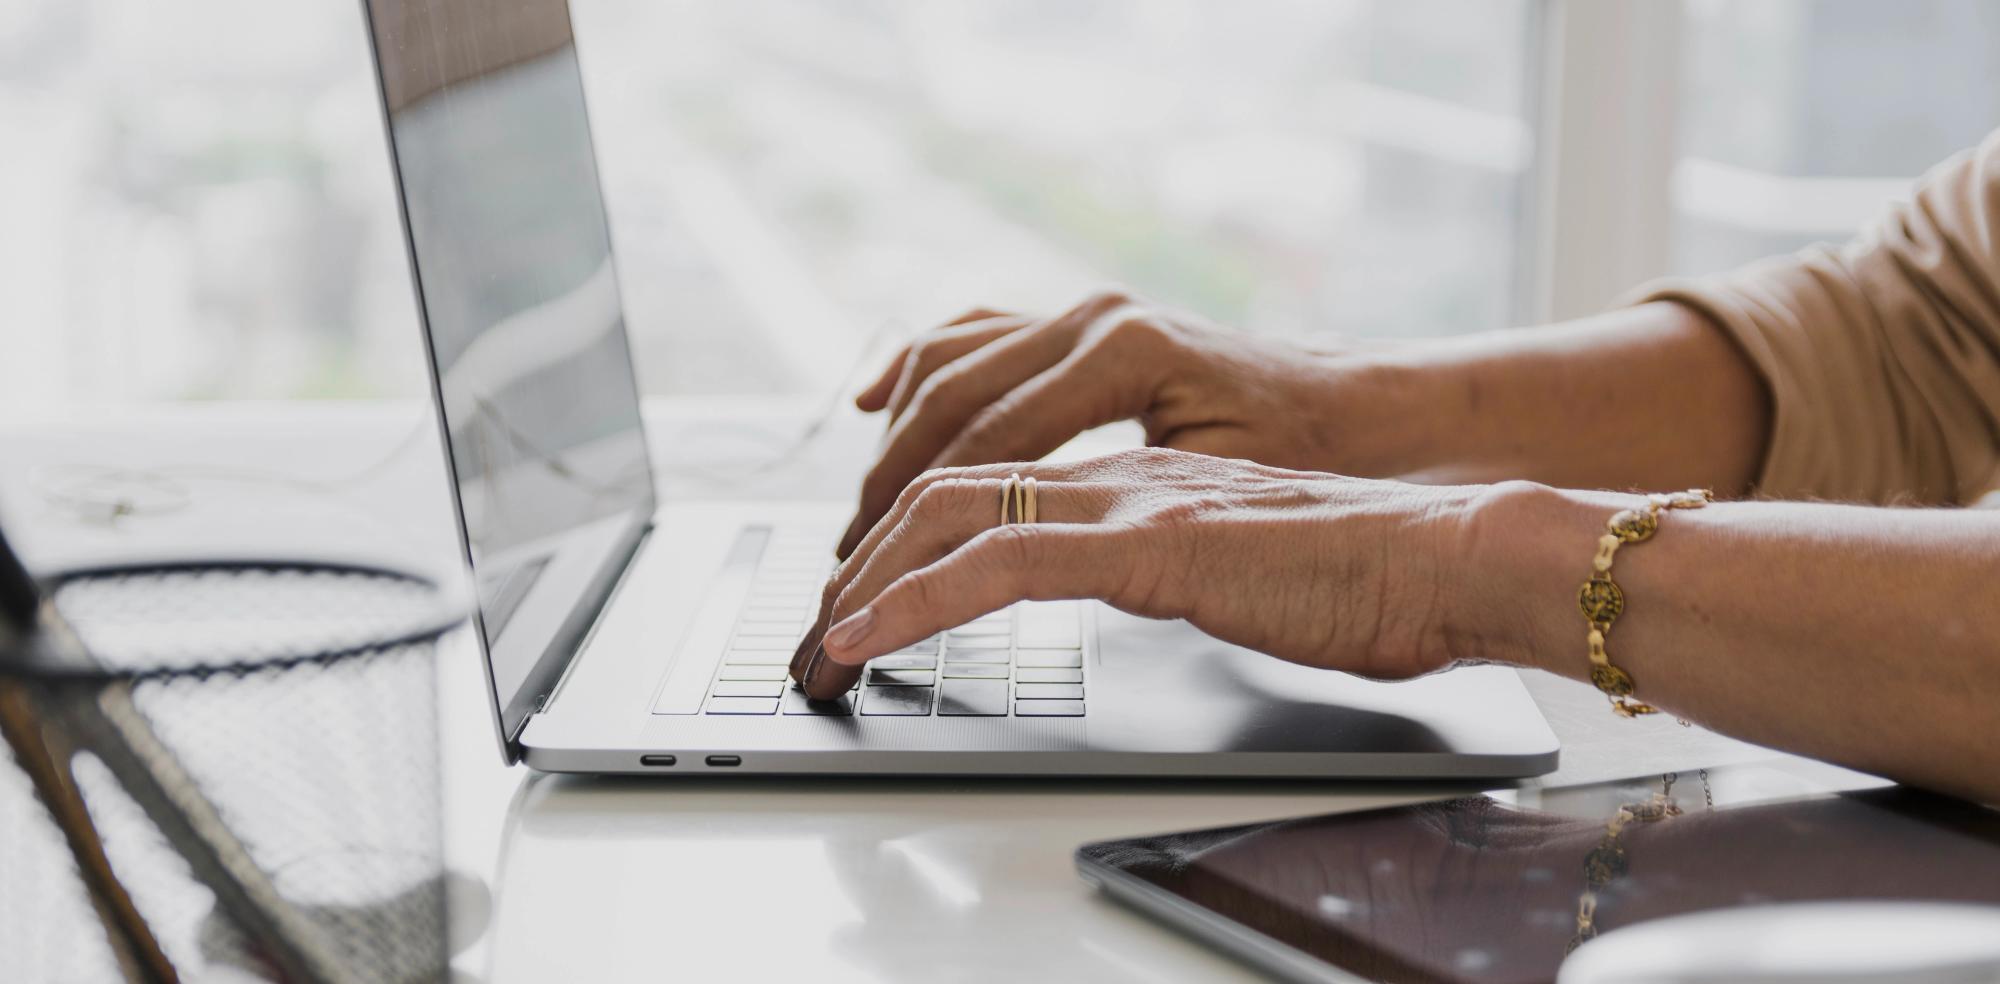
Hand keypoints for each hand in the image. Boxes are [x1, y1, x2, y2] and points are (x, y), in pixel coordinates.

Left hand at [790, 448, 1475, 699]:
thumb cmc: (1365, 572)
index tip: (859, 593)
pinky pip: (999, 565)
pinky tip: (867, 636)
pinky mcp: (1148, 543)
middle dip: (858, 552)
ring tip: (818, 639)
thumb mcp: (1231, 564)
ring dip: (863, 578)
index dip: (903, 531)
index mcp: (1130, 475)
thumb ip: (1166, 561)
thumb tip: (1130, 584)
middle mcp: (1113, 471)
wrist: (1452, 555)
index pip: (982, 481)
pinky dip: (914, 601)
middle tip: (812, 623)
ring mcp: (1127, 499)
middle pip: (941, 480)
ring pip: (949, 509)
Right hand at [836, 289, 1360, 556]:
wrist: (1361, 411)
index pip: (990, 446)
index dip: (921, 523)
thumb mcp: (1221, 492)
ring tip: (856, 518)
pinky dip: (915, 373)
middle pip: (949, 404)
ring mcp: (1081, 313)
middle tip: (844, 568)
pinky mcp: (1078, 326)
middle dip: (885, 492)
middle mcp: (1093, 319)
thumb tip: (1021, 553)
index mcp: (1126, 354)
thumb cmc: (1309, 461)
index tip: (875, 588)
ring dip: (892, 442)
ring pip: (948, 365)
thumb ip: (1123, 510)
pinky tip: (872, 405)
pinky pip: (972, 339)